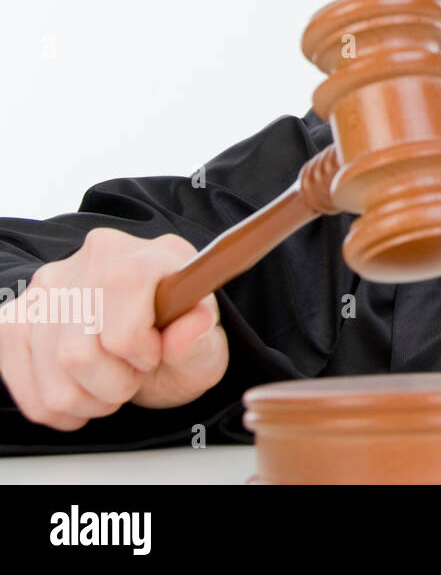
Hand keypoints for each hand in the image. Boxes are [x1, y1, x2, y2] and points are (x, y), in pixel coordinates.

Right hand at [0, 228, 228, 429]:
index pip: (123, 283)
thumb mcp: (205, 353)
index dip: (136, 341)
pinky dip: (54, 402)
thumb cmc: (178, 347)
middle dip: (113, 383)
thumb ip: (200, 341)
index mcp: (153, 254)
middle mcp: (96, 257)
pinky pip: (20, 377)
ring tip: (111, 383)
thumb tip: (195, 322)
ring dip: (85, 397)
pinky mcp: (17, 315)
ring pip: (49, 368)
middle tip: (133, 376)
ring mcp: (49, 285)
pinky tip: (82, 390)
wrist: (149, 348)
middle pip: (79, 346)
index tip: (152, 357)